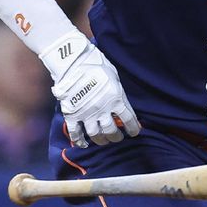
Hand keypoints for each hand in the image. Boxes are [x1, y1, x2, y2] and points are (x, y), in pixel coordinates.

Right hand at [40, 31, 139, 147]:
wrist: (74, 62)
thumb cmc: (97, 65)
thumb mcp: (114, 77)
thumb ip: (117, 92)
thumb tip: (120, 101)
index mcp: (116, 99)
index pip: (129, 119)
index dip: (133, 128)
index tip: (134, 132)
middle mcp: (103, 110)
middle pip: (112, 131)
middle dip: (116, 137)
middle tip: (117, 137)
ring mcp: (87, 114)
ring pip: (96, 135)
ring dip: (101, 140)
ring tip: (103, 140)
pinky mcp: (72, 115)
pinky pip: (76, 133)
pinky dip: (80, 141)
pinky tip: (84, 143)